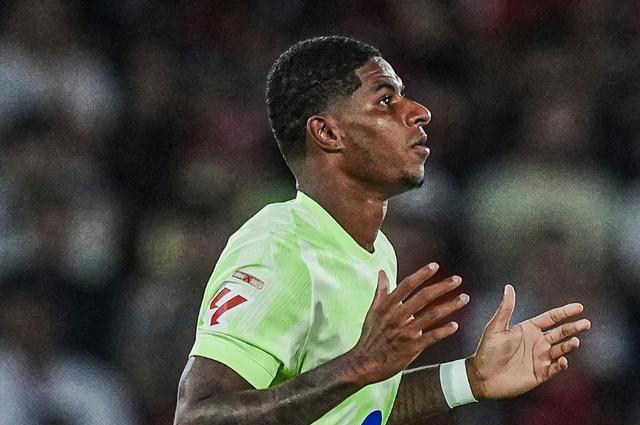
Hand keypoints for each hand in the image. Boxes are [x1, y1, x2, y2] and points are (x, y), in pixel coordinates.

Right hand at [349, 263, 469, 383]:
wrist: (364, 362)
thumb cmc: (370, 336)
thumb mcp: (373, 311)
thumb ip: (381, 291)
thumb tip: (381, 272)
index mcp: (388, 306)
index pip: (407, 285)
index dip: (421, 274)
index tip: (435, 266)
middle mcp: (397, 316)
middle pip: (423, 297)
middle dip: (442, 287)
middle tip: (457, 279)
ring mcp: (405, 331)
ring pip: (431, 315)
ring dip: (450, 306)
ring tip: (464, 298)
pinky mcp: (411, 347)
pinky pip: (431, 337)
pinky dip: (444, 331)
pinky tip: (455, 326)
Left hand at [467, 285, 590, 399]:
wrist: (482, 376)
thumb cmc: (487, 350)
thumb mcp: (496, 328)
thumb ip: (505, 309)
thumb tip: (509, 287)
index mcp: (529, 329)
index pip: (551, 318)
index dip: (565, 312)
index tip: (579, 307)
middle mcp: (537, 342)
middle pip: (561, 333)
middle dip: (574, 328)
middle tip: (586, 323)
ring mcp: (540, 358)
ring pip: (561, 349)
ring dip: (569, 345)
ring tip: (575, 341)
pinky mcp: (540, 374)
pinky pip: (555, 368)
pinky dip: (561, 365)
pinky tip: (563, 360)